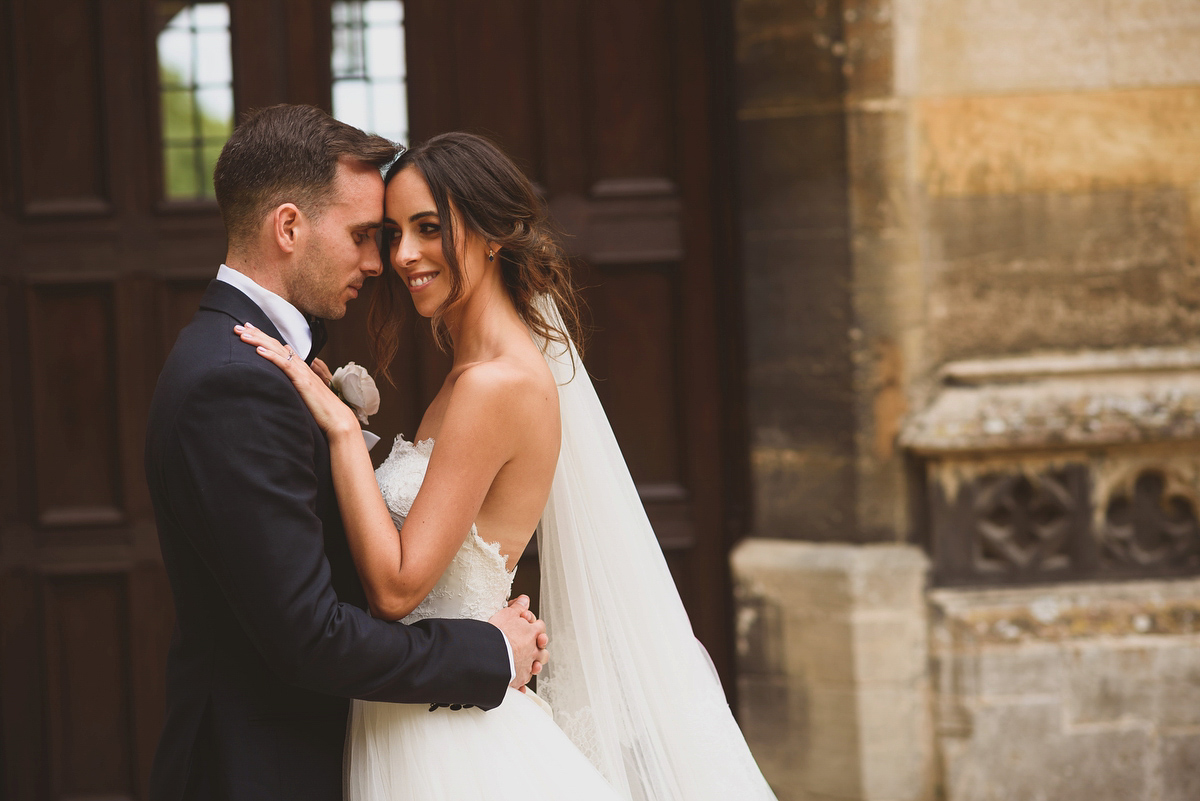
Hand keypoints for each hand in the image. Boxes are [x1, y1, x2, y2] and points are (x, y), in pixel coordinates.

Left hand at [235, 323, 358, 437]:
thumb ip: (296, 380)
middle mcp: (301, 366)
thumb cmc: (322, 409)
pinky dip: (272, 356)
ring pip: (278, 351)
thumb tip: (286, 371)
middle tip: (239, 326)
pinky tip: (259, 350)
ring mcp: (302, 372)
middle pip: (276, 345)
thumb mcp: (305, 392)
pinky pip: (284, 365)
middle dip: (257, 334)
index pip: (279, 347)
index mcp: (301, 368)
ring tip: (243, 334)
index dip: (264, 337)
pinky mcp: (302, 381)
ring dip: (259, 340)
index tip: (249, 329)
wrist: (337, 418)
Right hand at [488, 595, 548, 690]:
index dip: (533, 625)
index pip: (540, 627)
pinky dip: (520, 685)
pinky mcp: (517, 680)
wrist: (489, 657)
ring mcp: (526, 667)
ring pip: (535, 668)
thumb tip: (524, 600)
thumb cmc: (497, 635)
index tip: (525, 624)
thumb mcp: (507, 614)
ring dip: (532, 666)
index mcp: (532, 634)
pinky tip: (517, 686)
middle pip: (542, 650)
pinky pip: (522, 684)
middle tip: (530, 645)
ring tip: (526, 664)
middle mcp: (532, 652)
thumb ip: (518, 607)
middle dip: (538, 648)